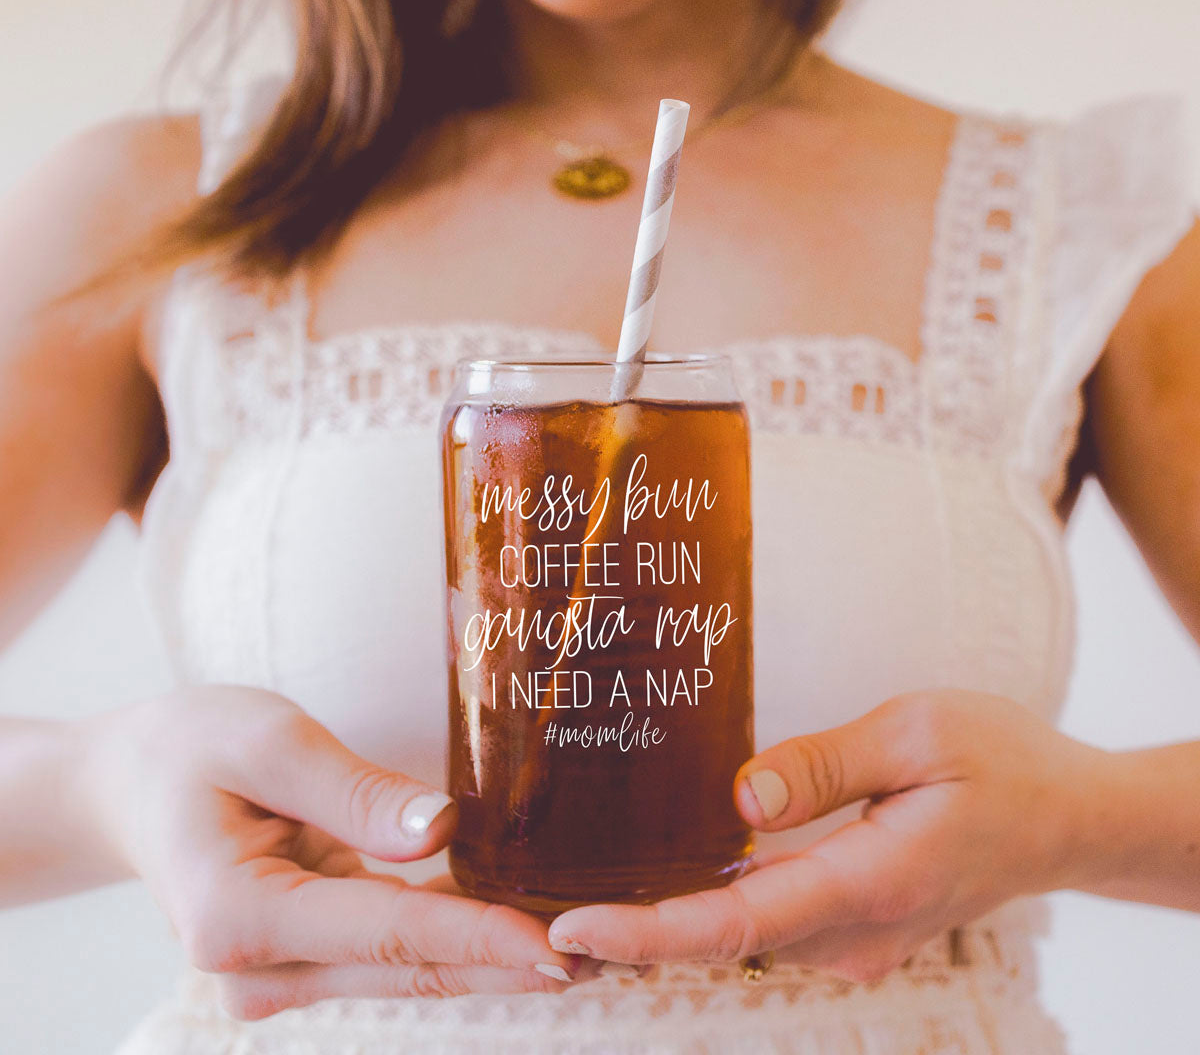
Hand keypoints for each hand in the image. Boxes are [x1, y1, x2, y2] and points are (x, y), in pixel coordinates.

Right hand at [80, 686, 577, 1017]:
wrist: (128, 784)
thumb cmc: (190, 747)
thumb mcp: (268, 742)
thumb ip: (354, 793)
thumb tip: (443, 831)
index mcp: (240, 916)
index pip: (390, 933)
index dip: (480, 940)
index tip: (559, 951)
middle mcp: (258, 969)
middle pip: (408, 965)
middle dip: (505, 961)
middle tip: (607, 954)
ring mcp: (278, 974)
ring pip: (405, 968)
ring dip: (488, 956)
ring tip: (583, 941)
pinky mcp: (300, 957)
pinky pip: (388, 950)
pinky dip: (450, 937)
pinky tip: (514, 923)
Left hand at [548, 689, 1108, 981]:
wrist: (1068, 817)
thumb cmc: (1001, 763)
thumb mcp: (919, 733)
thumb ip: (825, 766)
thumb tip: (741, 800)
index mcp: (871, 882)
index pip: (738, 923)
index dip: (648, 932)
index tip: (573, 928)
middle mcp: (855, 931)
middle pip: (722, 940)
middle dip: (631, 935)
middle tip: (536, 916)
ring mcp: (855, 937)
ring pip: (741, 935)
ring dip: (662, 924)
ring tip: (579, 898)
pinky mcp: (853, 923)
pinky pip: (767, 921)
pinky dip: (708, 910)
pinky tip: (661, 881)